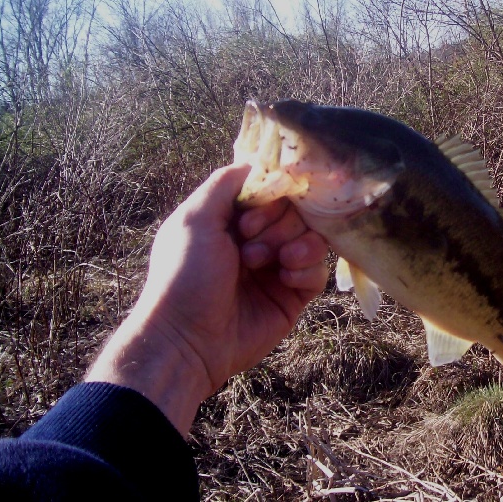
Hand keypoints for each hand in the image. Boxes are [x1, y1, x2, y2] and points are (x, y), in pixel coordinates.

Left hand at [87, 164, 328, 434]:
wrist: (189, 340)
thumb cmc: (184, 276)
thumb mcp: (194, 219)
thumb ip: (224, 184)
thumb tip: (256, 162)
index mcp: (233, 219)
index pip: (272, 190)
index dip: (270, 197)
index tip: (248, 218)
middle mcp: (258, 239)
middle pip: (296, 211)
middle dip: (278, 225)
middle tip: (250, 246)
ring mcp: (277, 267)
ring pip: (313, 237)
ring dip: (295, 244)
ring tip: (269, 263)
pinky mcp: (293, 296)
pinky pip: (318, 271)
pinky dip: (306, 269)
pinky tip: (285, 279)